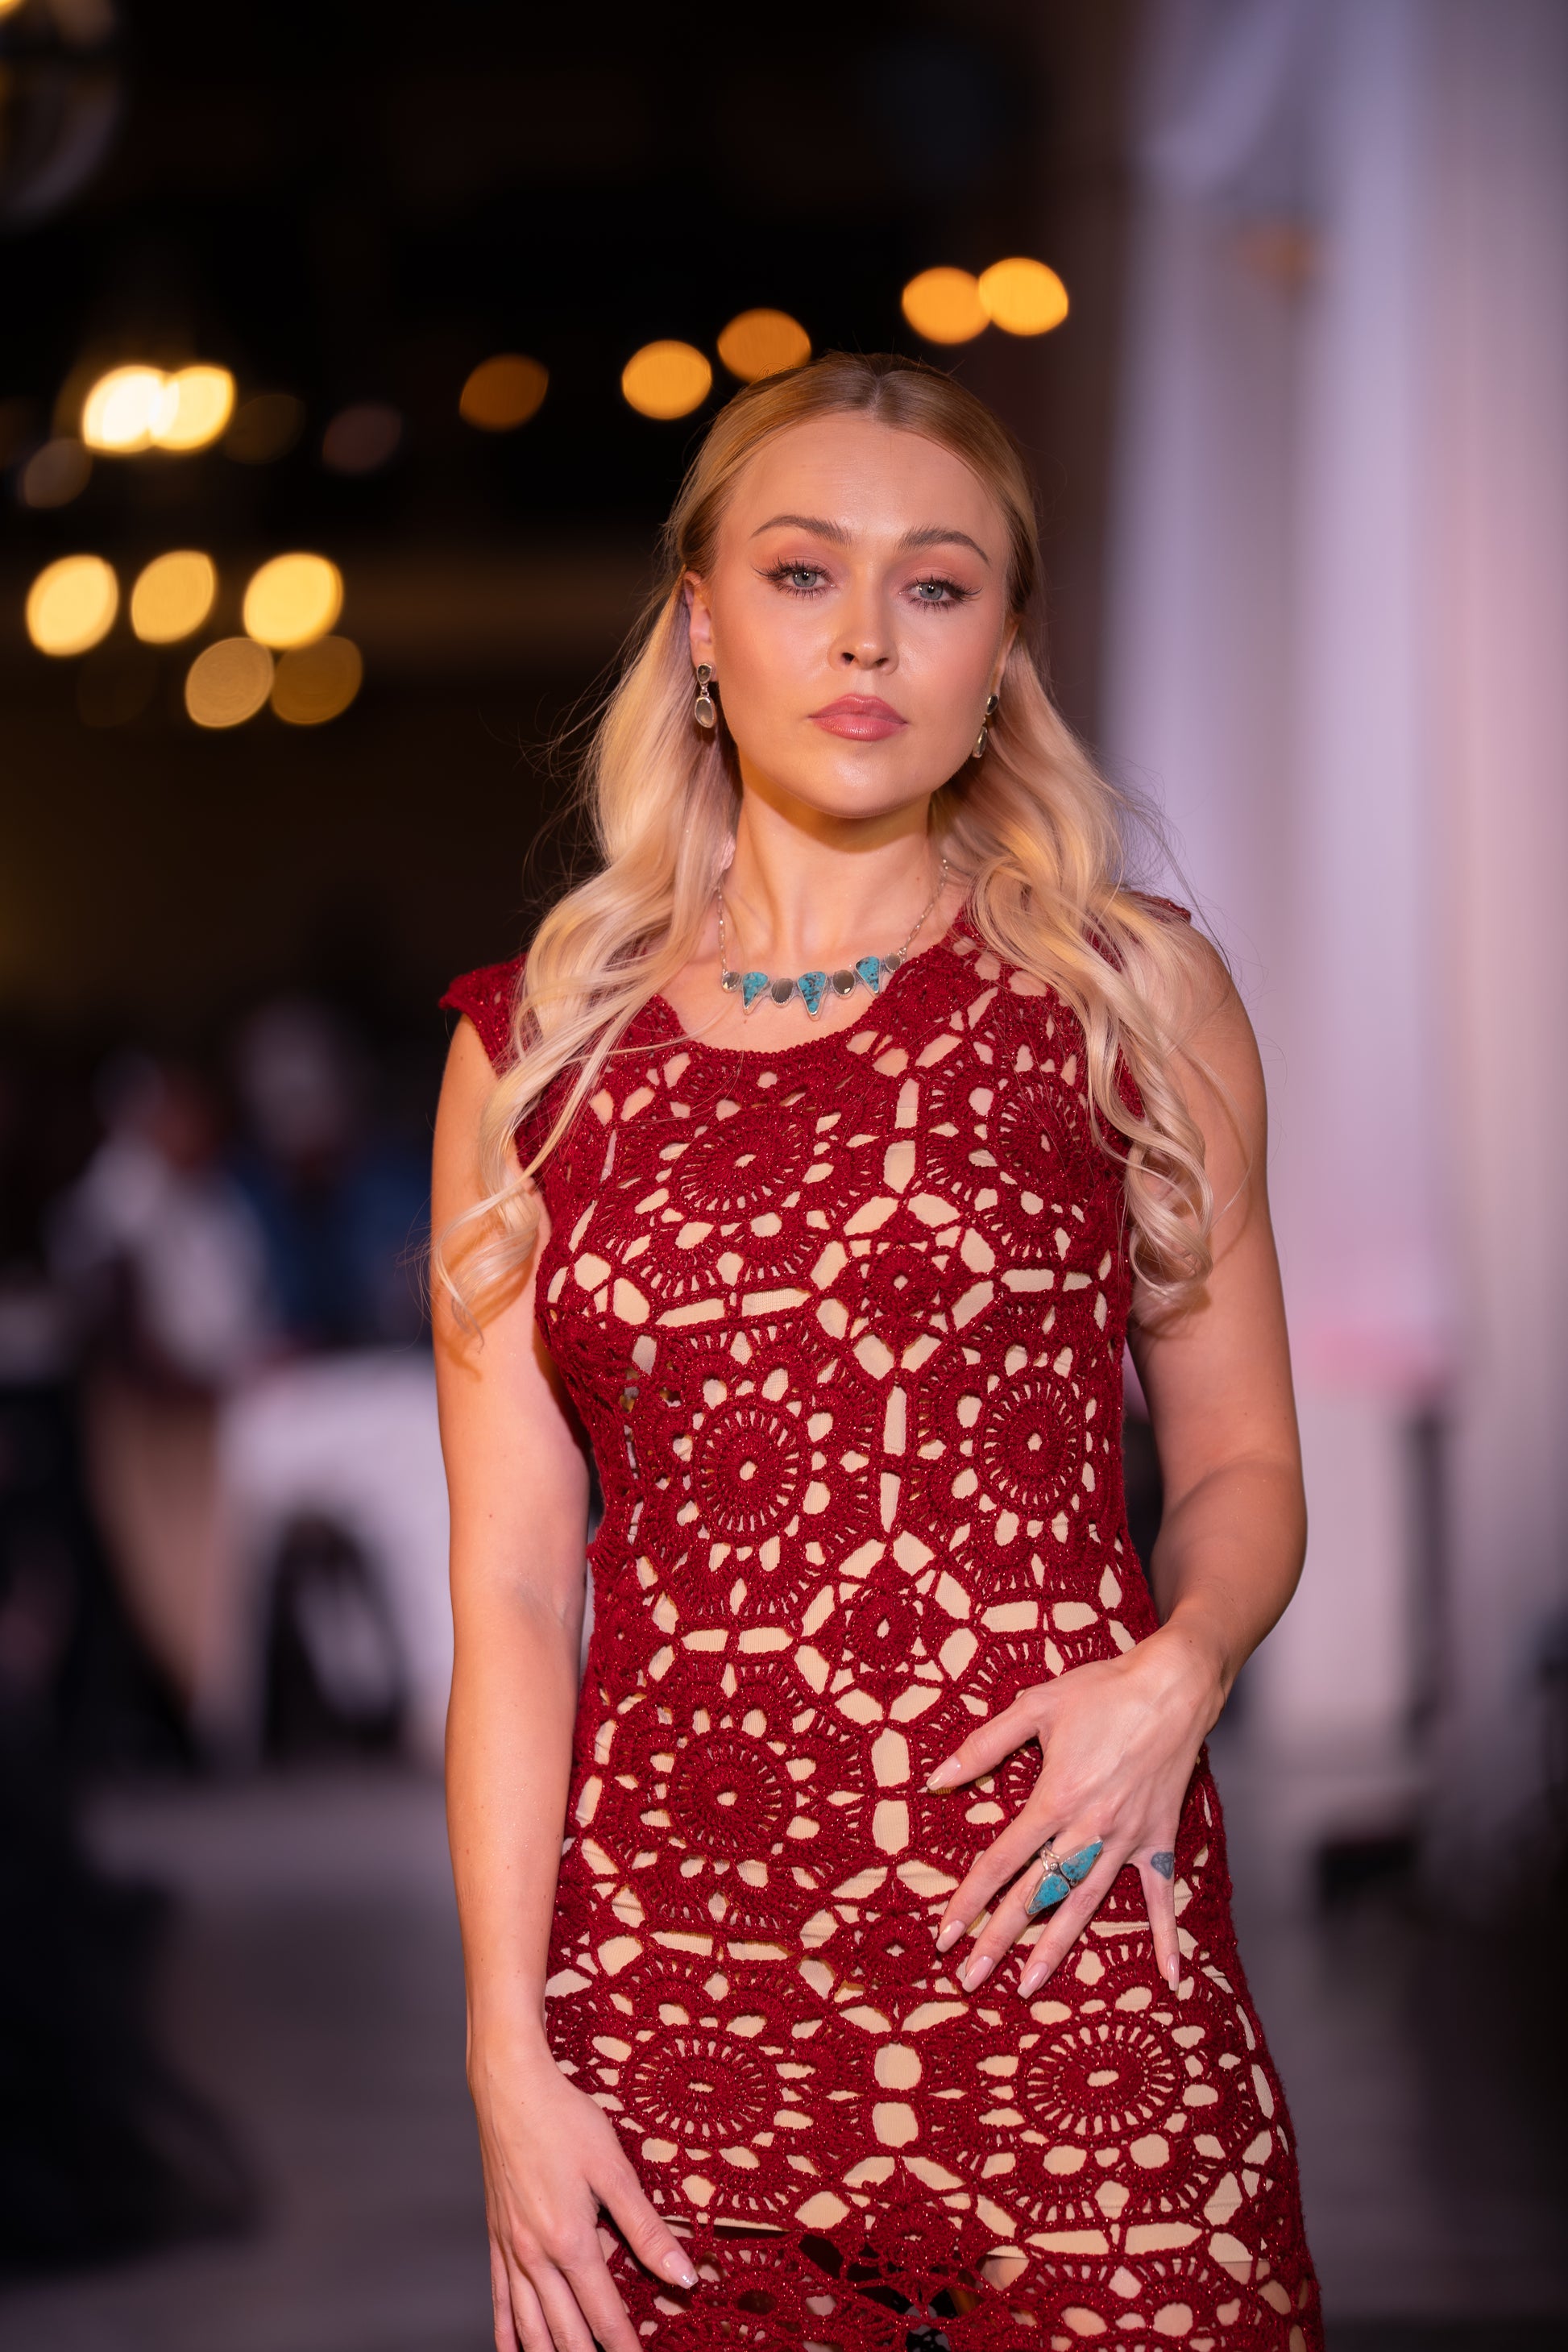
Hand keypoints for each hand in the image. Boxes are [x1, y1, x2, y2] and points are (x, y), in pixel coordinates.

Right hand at [471, 2036, 697, 2351]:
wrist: (509, 2086)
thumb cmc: (563, 2119)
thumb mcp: (613, 2169)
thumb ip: (646, 2229)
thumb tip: (683, 2275)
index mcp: (570, 2241)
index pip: (604, 2315)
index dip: (625, 2348)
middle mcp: (536, 2255)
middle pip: (566, 2331)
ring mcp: (512, 2249)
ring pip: (530, 2325)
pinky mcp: (497, 2237)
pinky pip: (499, 2299)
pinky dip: (508, 2333)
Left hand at [926, 1627, 1223, 1999]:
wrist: (1172, 1687)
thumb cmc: (1102, 1692)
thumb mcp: (1034, 1708)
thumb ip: (983, 1747)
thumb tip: (937, 1780)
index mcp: (1055, 1799)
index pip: (1001, 1862)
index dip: (969, 1900)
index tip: (945, 1934)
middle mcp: (1089, 1829)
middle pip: (1036, 1895)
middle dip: (1000, 1938)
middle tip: (970, 1978)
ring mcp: (1127, 1839)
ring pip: (1085, 1904)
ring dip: (1056, 1948)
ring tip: (1028, 1985)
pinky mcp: (1158, 1839)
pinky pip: (1162, 1896)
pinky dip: (1166, 1937)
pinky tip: (1170, 1978)